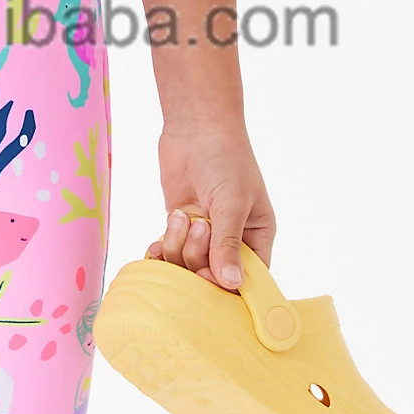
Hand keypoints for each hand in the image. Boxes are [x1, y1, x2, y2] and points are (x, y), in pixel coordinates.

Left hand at [144, 122, 275, 286]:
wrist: (196, 128)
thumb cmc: (226, 160)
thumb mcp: (232, 204)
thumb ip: (228, 245)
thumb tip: (232, 284)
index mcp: (257, 237)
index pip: (249, 280)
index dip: (227, 285)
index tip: (208, 274)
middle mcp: (232, 240)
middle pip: (211, 276)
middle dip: (197, 257)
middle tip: (198, 226)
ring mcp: (204, 235)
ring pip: (186, 265)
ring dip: (177, 246)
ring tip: (181, 217)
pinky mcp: (179, 226)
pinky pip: (169, 254)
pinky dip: (161, 251)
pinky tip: (156, 241)